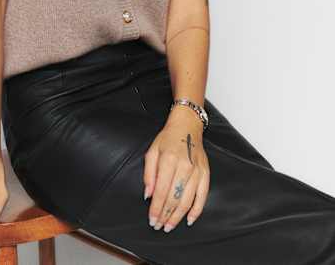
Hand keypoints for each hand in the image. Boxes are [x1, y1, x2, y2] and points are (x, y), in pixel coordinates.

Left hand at [143, 109, 209, 231]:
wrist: (187, 126)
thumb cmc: (168, 138)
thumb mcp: (152, 151)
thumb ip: (149, 174)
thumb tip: (148, 195)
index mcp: (169, 160)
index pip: (161, 191)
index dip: (156, 208)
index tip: (152, 219)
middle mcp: (185, 166)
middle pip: (174, 198)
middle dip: (165, 215)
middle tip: (159, 226)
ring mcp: (197, 171)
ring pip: (187, 201)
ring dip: (178, 217)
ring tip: (170, 226)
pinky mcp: (205, 174)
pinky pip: (202, 197)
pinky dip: (196, 211)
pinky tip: (189, 220)